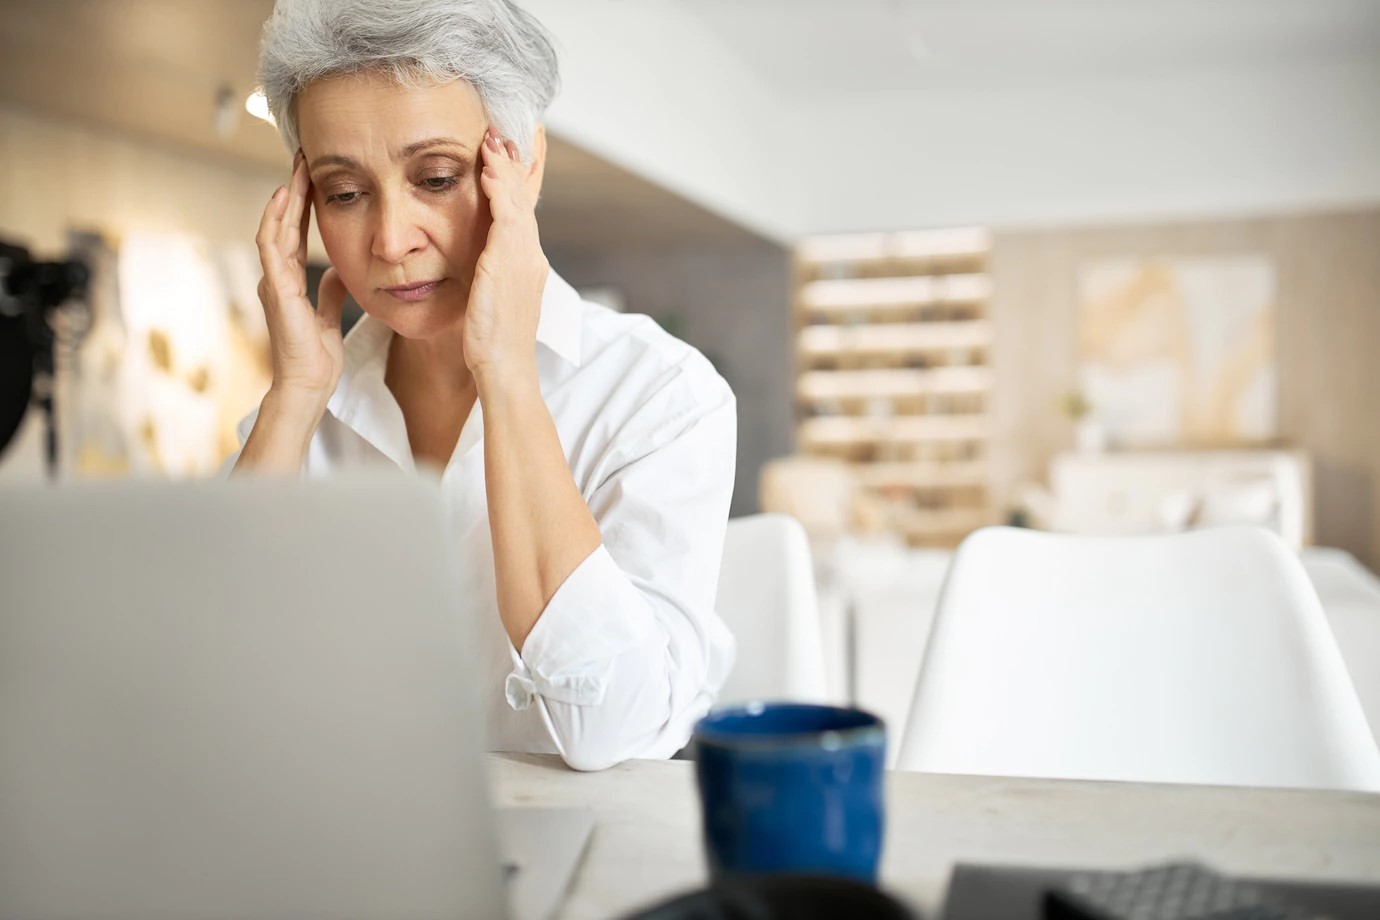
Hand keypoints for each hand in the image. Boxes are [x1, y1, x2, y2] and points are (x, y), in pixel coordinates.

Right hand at [255, 151, 347, 411]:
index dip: (302, 205)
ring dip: (285, 197)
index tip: (314, 177)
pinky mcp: (276, 290)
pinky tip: (283, 198)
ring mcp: (273, 281)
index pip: (295, 233)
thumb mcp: (329, 315)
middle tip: (304, 157)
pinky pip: (271, 248)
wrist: (309, 384)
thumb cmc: (316, 357)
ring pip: (275, 227)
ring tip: (296, 168)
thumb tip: (338, 270)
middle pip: (283, 223)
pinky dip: (276, 221)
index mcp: (289, 281)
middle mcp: (277, 276)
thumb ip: (331, 291)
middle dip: (294, 190)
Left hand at [465, 127, 548, 383]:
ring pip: (516, 199)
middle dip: (516, 163)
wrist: (505, 368)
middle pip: (525, 198)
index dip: (515, 181)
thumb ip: (488, 277)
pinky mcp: (509, 261)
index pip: (522, 212)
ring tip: (492, 137)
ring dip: (504, 165)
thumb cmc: (493, 343)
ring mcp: (524, 257)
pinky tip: (487, 166)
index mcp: (526, 264)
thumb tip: (476, 266)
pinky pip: (506, 213)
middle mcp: (530, 255)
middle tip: (504, 130)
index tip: (506, 153)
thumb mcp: (491, 301)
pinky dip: (498, 186)